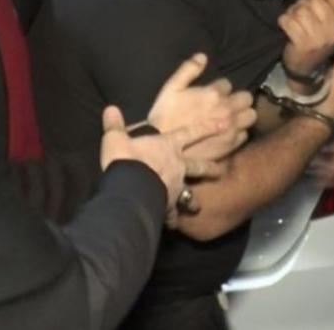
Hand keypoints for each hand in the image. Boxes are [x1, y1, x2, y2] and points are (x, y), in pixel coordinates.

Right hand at [100, 106, 223, 215]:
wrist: (131, 186)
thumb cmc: (126, 158)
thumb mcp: (116, 138)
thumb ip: (115, 125)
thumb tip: (110, 109)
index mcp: (168, 146)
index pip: (191, 133)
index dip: (207, 128)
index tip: (223, 124)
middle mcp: (177, 165)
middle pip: (199, 165)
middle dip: (211, 167)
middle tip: (220, 170)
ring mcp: (175, 186)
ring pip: (189, 193)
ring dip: (192, 200)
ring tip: (196, 206)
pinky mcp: (168, 204)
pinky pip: (172, 213)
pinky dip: (171, 218)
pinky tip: (171, 224)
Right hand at [147, 53, 256, 161]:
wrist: (163, 149)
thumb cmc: (164, 116)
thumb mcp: (171, 88)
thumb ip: (188, 69)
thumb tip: (203, 56)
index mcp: (213, 94)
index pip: (228, 84)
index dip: (218, 88)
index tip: (210, 94)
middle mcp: (227, 110)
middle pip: (247, 98)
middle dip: (237, 99)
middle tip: (226, 104)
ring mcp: (231, 129)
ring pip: (251, 116)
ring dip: (242, 115)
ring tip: (230, 117)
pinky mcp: (231, 145)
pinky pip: (244, 134)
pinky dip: (238, 132)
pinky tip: (226, 132)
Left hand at [279, 0, 333, 78]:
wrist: (307, 68)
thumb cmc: (316, 39)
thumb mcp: (330, 23)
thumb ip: (329, 4)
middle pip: (315, 1)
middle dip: (303, 3)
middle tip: (300, 14)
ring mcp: (319, 37)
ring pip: (300, 10)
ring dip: (292, 13)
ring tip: (294, 22)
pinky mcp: (303, 43)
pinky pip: (288, 21)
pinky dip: (284, 22)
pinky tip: (287, 28)